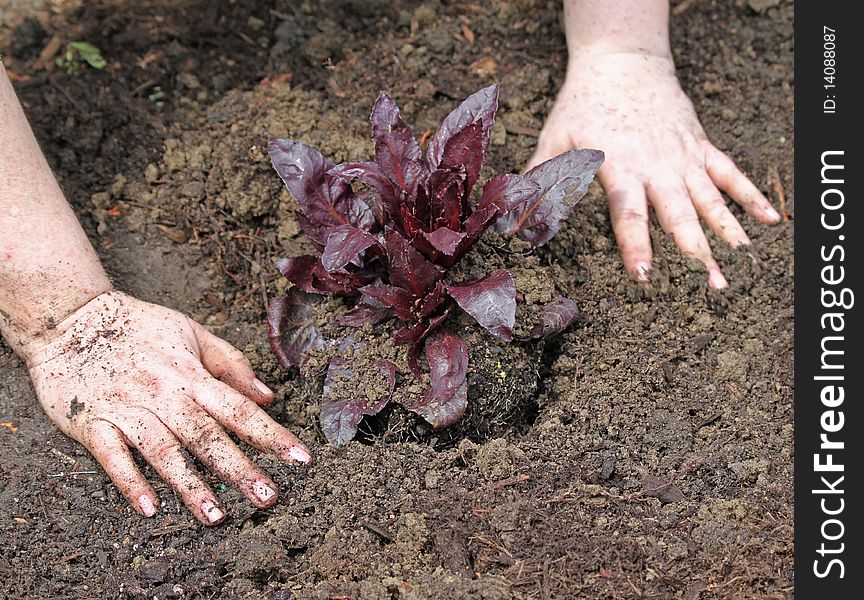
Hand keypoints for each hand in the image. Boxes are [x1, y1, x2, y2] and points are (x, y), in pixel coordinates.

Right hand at [25, 291, 310, 524]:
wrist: (70, 317)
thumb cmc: (139, 325)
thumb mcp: (191, 332)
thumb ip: (231, 364)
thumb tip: (267, 397)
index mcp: (191, 374)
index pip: (240, 409)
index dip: (272, 435)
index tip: (301, 460)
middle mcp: (163, 394)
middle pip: (207, 436)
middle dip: (239, 468)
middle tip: (267, 498)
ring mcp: (127, 409)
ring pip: (164, 451)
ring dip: (190, 485)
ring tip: (215, 517)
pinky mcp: (91, 422)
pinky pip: (112, 456)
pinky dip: (130, 482)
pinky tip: (150, 508)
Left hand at [528, 51, 781, 287]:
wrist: (623, 60)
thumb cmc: (583, 104)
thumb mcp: (555, 140)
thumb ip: (539, 182)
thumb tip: (512, 224)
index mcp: (620, 167)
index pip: (629, 213)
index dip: (637, 245)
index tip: (646, 276)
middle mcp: (657, 166)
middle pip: (680, 214)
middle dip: (695, 252)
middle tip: (711, 287)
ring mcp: (683, 157)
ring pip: (711, 199)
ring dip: (728, 232)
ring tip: (742, 264)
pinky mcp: (700, 147)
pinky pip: (730, 173)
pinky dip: (750, 196)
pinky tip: (770, 221)